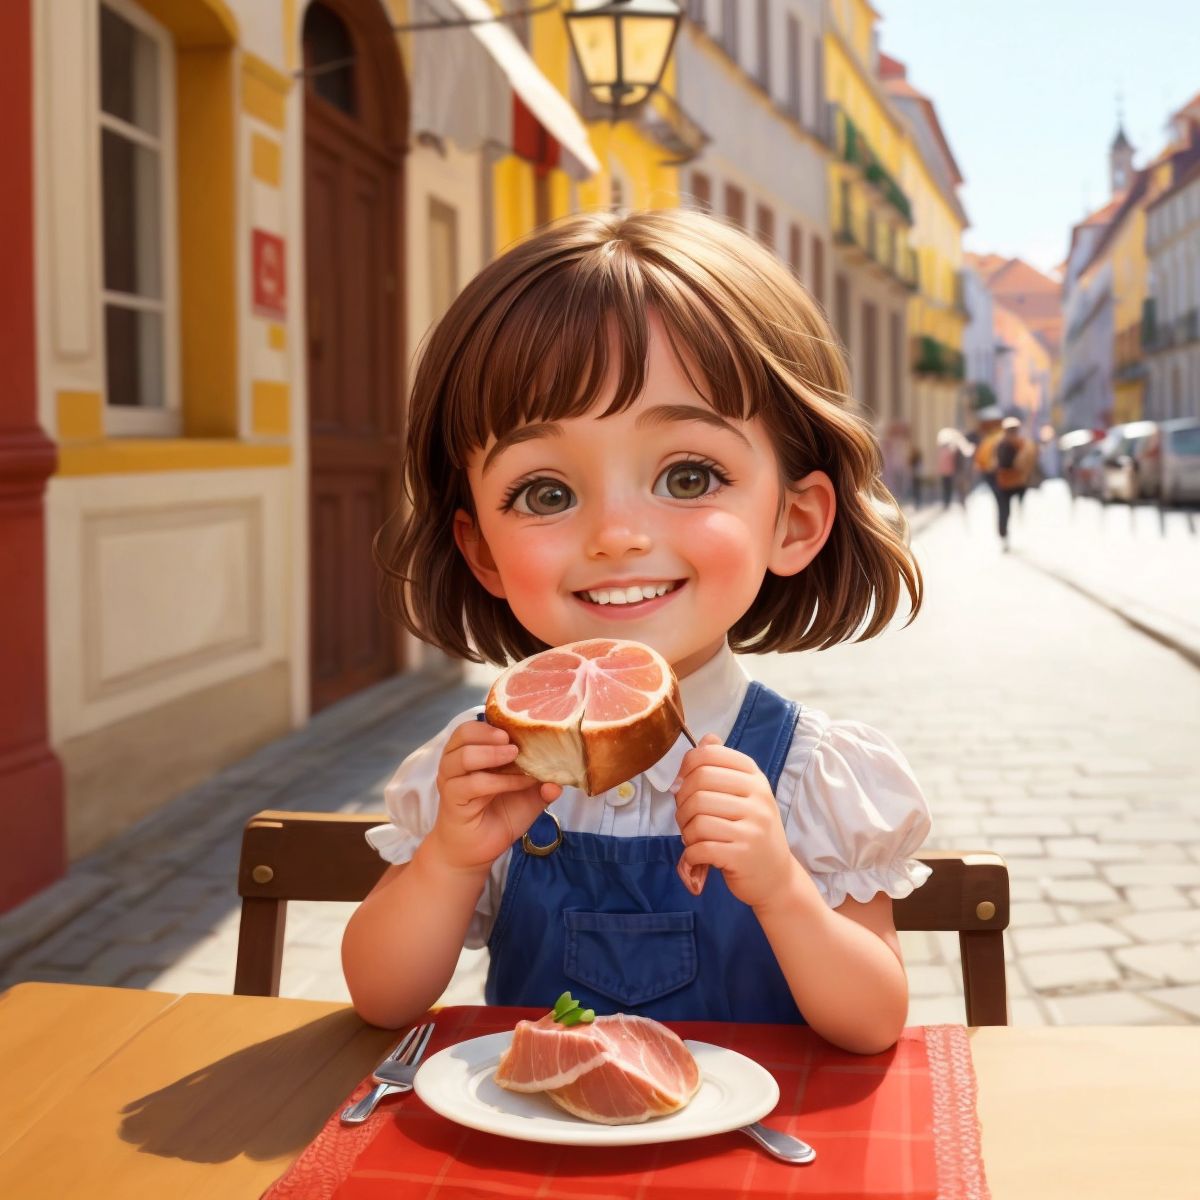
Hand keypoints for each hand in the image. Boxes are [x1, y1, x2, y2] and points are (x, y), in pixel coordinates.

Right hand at [426, 720, 560, 873]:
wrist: (474, 852)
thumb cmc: (498, 817)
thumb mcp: (527, 798)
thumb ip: (543, 785)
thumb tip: (560, 779)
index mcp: (470, 753)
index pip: (474, 725)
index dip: (495, 722)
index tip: (521, 728)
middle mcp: (456, 763)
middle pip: (463, 733)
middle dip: (490, 732)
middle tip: (514, 740)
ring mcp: (452, 781)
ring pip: (463, 756)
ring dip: (492, 753)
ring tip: (515, 755)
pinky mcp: (453, 801)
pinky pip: (473, 784)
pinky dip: (499, 781)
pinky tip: (518, 783)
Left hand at [674, 733, 796, 909]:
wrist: (776, 877)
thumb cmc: (751, 832)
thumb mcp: (745, 795)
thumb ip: (723, 767)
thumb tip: (706, 739)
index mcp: (755, 778)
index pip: (709, 755)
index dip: (686, 767)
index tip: (681, 784)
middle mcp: (758, 798)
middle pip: (698, 785)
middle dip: (681, 803)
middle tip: (685, 818)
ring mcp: (753, 826)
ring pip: (696, 817)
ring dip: (685, 831)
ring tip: (693, 837)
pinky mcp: (743, 854)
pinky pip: (700, 847)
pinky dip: (690, 854)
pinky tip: (697, 856)